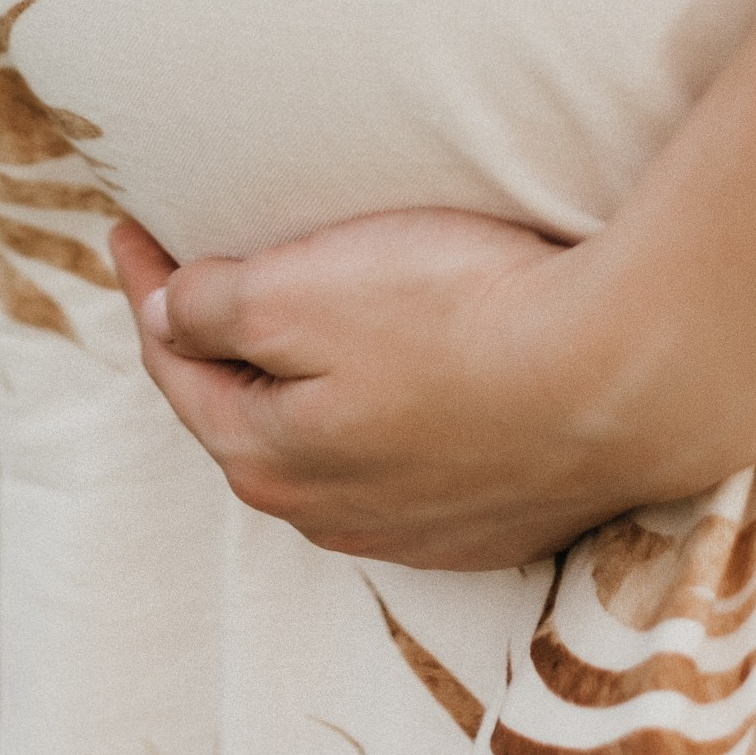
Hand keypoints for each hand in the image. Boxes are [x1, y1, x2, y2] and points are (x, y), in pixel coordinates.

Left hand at [109, 207, 671, 571]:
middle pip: (248, 417)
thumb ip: (215, 307)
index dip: (145, 287)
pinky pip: (410, 465)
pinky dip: (385, 416)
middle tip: (197, 279)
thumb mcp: (301, 292)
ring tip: (302, 327)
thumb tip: (168, 315)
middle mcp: (334, 515)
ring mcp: (420, 529)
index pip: (177, 366)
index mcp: (269, 459)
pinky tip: (407, 381)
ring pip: (329, 449)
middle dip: (216, 349)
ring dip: (304, 389)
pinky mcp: (499, 521)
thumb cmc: (458, 317)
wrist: (627, 377)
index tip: (128, 225)